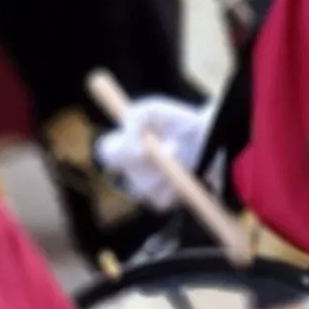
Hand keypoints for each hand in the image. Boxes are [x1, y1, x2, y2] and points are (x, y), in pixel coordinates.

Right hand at [91, 94, 213, 202]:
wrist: (201, 137)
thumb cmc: (174, 120)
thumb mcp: (154, 109)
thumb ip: (137, 116)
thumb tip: (130, 133)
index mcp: (122, 146)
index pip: (107, 152)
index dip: (119, 151)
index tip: (141, 144)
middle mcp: (128, 169)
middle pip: (124, 176)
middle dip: (143, 166)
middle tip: (160, 153)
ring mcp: (142, 186)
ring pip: (144, 187)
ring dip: (164, 171)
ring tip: (180, 153)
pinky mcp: (159, 199)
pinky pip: (160, 199)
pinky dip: (174, 185)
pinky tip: (183, 172)